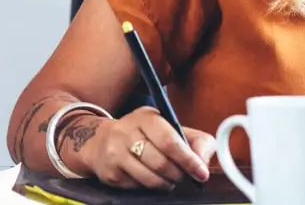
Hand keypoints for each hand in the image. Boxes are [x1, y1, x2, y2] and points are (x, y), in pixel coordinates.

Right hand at [72, 106, 214, 190]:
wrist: (101, 141)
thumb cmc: (144, 135)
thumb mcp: (169, 128)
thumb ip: (194, 140)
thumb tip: (204, 160)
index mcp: (147, 117)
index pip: (170, 141)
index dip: (188, 160)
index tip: (201, 174)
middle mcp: (127, 131)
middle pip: (160, 162)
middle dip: (179, 175)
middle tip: (186, 178)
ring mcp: (115, 152)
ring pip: (149, 178)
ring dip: (166, 184)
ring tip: (170, 180)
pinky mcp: (110, 172)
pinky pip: (137, 187)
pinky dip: (150, 187)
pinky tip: (151, 179)